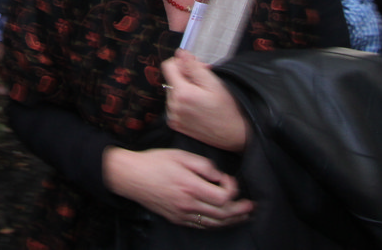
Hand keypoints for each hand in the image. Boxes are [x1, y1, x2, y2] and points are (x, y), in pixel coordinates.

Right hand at [103, 147, 253, 229]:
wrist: (131, 176)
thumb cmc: (155, 162)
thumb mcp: (181, 155)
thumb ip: (204, 165)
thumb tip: (219, 176)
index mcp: (191, 186)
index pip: (222, 198)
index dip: (232, 190)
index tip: (229, 180)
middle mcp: (188, 204)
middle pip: (222, 214)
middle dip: (240, 210)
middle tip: (251, 206)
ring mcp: (182, 214)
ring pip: (213, 224)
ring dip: (231, 221)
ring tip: (243, 216)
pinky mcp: (177, 219)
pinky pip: (201, 226)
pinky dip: (216, 225)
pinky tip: (222, 221)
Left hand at [162, 49, 247, 151]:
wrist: (233, 133)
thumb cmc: (227, 109)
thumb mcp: (213, 83)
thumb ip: (194, 66)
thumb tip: (181, 53)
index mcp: (181, 93)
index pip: (168, 66)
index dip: (181, 62)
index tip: (194, 66)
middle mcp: (173, 106)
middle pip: (171, 79)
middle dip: (186, 76)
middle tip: (204, 82)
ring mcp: (173, 116)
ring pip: (173, 92)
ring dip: (184, 89)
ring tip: (202, 95)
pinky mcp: (175, 124)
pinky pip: (174, 105)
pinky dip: (183, 102)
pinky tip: (198, 105)